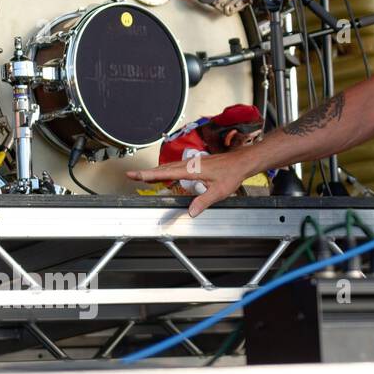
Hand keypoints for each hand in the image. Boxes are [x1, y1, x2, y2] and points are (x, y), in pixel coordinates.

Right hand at [126, 149, 257, 216]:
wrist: (242, 161)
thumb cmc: (232, 173)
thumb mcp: (219, 191)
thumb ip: (203, 201)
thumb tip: (191, 212)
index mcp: (192, 170)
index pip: (165, 172)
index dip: (148, 174)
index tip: (133, 175)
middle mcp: (190, 164)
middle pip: (163, 168)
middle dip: (147, 173)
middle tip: (131, 176)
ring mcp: (193, 162)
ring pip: (169, 167)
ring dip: (156, 171)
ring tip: (143, 176)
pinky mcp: (197, 163)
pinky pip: (176, 166)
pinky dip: (166, 170)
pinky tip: (165, 174)